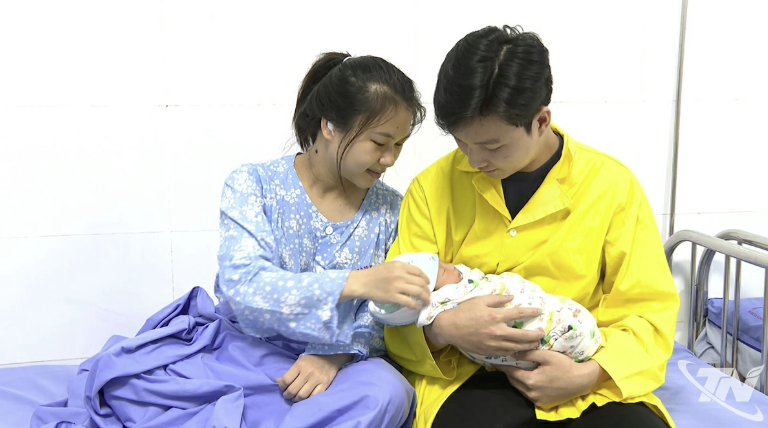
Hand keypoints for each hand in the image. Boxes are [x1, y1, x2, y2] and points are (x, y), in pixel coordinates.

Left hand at [277, 353, 353, 401]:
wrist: (331, 356)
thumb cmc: (313, 359)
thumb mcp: (299, 362)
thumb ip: (289, 372)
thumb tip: (277, 381)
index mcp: (300, 365)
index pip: (286, 380)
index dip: (281, 387)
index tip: (282, 388)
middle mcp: (308, 372)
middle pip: (293, 390)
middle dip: (287, 395)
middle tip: (287, 395)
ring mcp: (317, 379)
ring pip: (302, 395)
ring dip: (296, 399)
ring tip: (295, 398)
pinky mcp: (325, 384)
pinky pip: (313, 397)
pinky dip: (307, 400)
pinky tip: (305, 398)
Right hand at [341, 261, 430, 308]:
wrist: (362, 282)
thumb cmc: (375, 274)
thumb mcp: (390, 266)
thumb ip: (402, 268)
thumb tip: (414, 275)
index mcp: (400, 266)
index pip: (419, 271)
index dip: (426, 278)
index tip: (428, 284)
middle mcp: (401, 275)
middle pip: (421, 283)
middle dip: (427, 291)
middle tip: (428, 296)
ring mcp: (397, 286)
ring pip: (418, 292)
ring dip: (425, 298)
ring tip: (426, 302)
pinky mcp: (393, 297)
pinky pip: (409, 302)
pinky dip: (415, 305)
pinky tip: (416, 307)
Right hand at [424, 294, 543, 353]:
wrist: (449, 328)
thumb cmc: (464, 312)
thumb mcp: (480, 300)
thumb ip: (497, 299)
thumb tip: (512, 298)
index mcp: (496, 316)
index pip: (519, 313)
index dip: (531, 312)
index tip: (539, 311)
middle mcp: (497, 331)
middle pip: (522, 335)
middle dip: (535, 335)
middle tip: (541, 333)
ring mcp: (493, 343)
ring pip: (516, 347)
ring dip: (528, 345)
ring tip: (535, 343)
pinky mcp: (489, 351)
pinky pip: (506, 353)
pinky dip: (515, 351)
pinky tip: (519, 349)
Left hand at [494, 350, 607, 408]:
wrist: (581, 381)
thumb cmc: (565, 365)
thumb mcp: (547, 355)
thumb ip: (529, 353)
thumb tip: (514, 352)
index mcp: (530, 381)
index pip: (511, 372)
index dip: (503, 365)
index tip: (495, 360)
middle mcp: (531, 393)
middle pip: (514, 381)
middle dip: (509, 371)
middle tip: (506, 362)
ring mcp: (536, 400)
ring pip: (520, 388)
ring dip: (517, 379)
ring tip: (515, 368)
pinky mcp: (542, 403)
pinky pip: (528, 393)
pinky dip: (525, 385)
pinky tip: (528, 377)